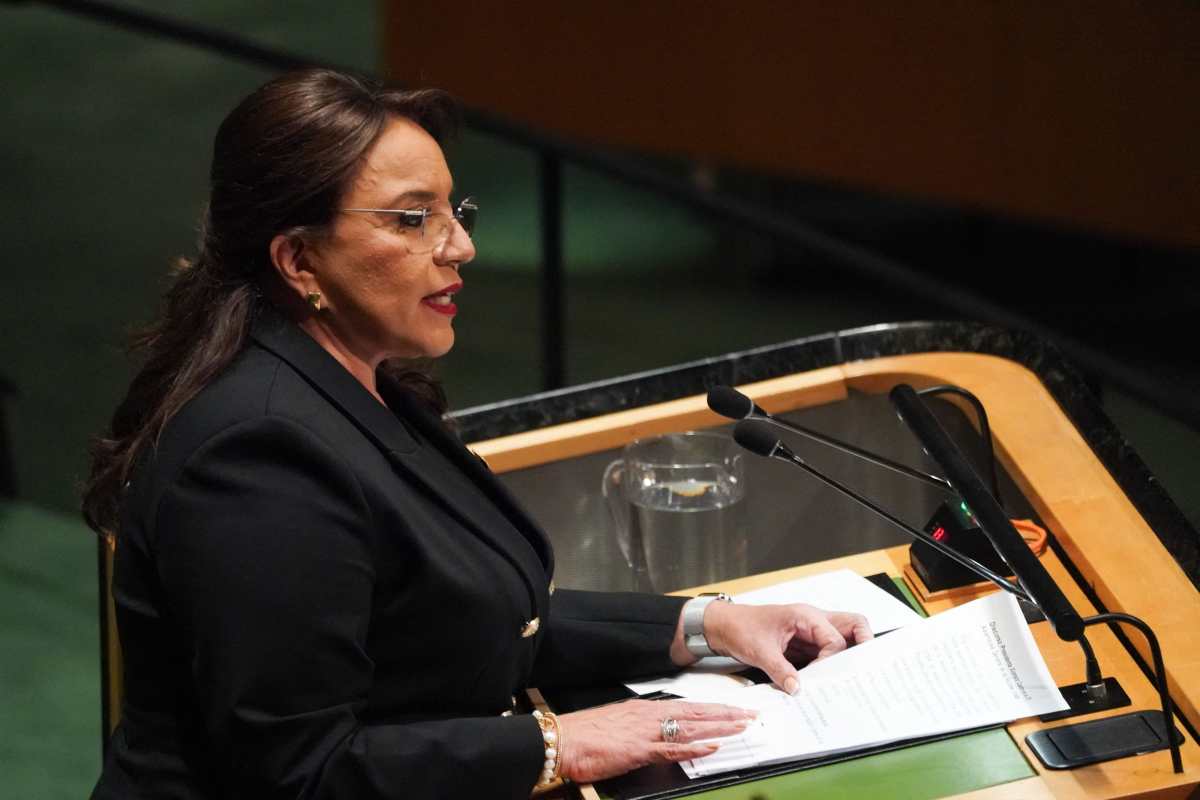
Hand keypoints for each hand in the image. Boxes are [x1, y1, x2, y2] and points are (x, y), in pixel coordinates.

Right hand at [556, 699, 754, 783]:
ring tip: (742, 726)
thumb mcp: (618, 726)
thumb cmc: (584, 735)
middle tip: (750, 714)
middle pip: (696, 713)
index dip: (713, 709)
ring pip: (691, 727)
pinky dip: (695, 748)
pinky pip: (673, 749)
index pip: (688, 707)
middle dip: (726, 714)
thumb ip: (641, 730)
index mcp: (644, 710)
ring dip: (719, 727)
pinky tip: (712, 747)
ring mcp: (645, 732)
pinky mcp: (638, 750)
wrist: (562, 740)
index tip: (734, 709)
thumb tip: (658, 735)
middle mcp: (649, 716)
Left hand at [699, 602, 871, 693]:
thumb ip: (780, 670)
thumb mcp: (760, 651)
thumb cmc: (740, 628)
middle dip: (863, 645)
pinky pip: (826, 653)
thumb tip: (798, 689)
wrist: (723, 627)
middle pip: (853, 626)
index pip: (836, 639)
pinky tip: (826, 682)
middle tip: (864, 668)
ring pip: (843, 639)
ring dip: (846, 658)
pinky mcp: (805, 645)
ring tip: (847, 678)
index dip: (833, 660)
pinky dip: (830, 666)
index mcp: (805, 616)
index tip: (820, 676)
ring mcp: (811, 632)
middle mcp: (813, 621)